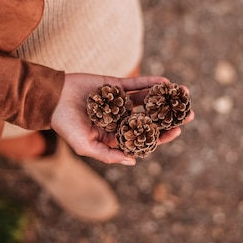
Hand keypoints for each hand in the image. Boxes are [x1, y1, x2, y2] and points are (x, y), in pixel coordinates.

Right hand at [50, 73, 193, 164]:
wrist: (51, 99)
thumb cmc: (66, 125)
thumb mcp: (86, 146)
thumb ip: (108, 155)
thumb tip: (134, 161)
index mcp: (117, 134)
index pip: (145, 136)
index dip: (162, 135)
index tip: (177, 131)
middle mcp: (122, 118)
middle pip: (152, 117)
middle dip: (171, 115)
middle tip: (191, 113)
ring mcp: (120, 100)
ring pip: (148, 99)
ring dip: (165, 96)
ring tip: (184, 93)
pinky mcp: (115, 84)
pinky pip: (136, 83)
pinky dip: (150, 82)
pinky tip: (165, 81)